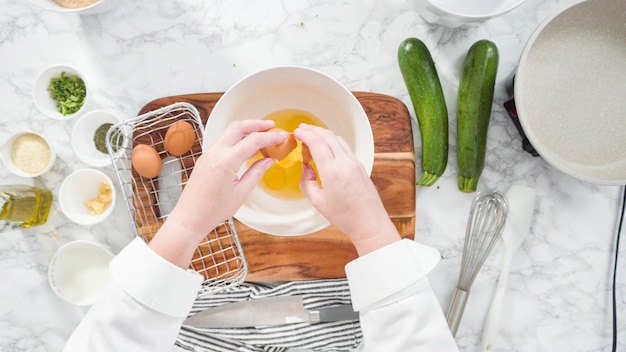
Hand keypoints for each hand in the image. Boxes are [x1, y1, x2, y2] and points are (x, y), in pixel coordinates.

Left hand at [151, 119, 286, 266]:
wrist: (190, 218)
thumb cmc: (213, 210)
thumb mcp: (241, 193)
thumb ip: (256, 173)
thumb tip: (268, 161)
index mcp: (225, 162)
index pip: (253, 140)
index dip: (270, 137)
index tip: (281, 137)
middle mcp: (215, 153)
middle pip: (238, 127)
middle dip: (256, 124)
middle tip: (271, 126)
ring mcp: (208, 154)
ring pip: (229, 132)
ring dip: (246, 129)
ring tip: (261, 134)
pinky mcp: (206, 158)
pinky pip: (223, 142)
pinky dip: (237, 139)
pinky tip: (247, 147)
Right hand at [293, 124, 399, 254]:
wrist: (369, 222)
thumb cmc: (345, 216)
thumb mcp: (318, 202)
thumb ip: (307, 182)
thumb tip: (306, 168)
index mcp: (333, 172)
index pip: (318, 142)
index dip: (305, 134)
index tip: (297, 132)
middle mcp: (346, 163)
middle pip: (328, 136)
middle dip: (313, 130)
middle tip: (301, 129)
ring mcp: (355, 163)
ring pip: (338, 139)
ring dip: (324, 134)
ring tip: (312, 136)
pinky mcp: (360, 166)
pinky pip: (345, 147)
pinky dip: (333, 142)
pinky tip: (326, 147)